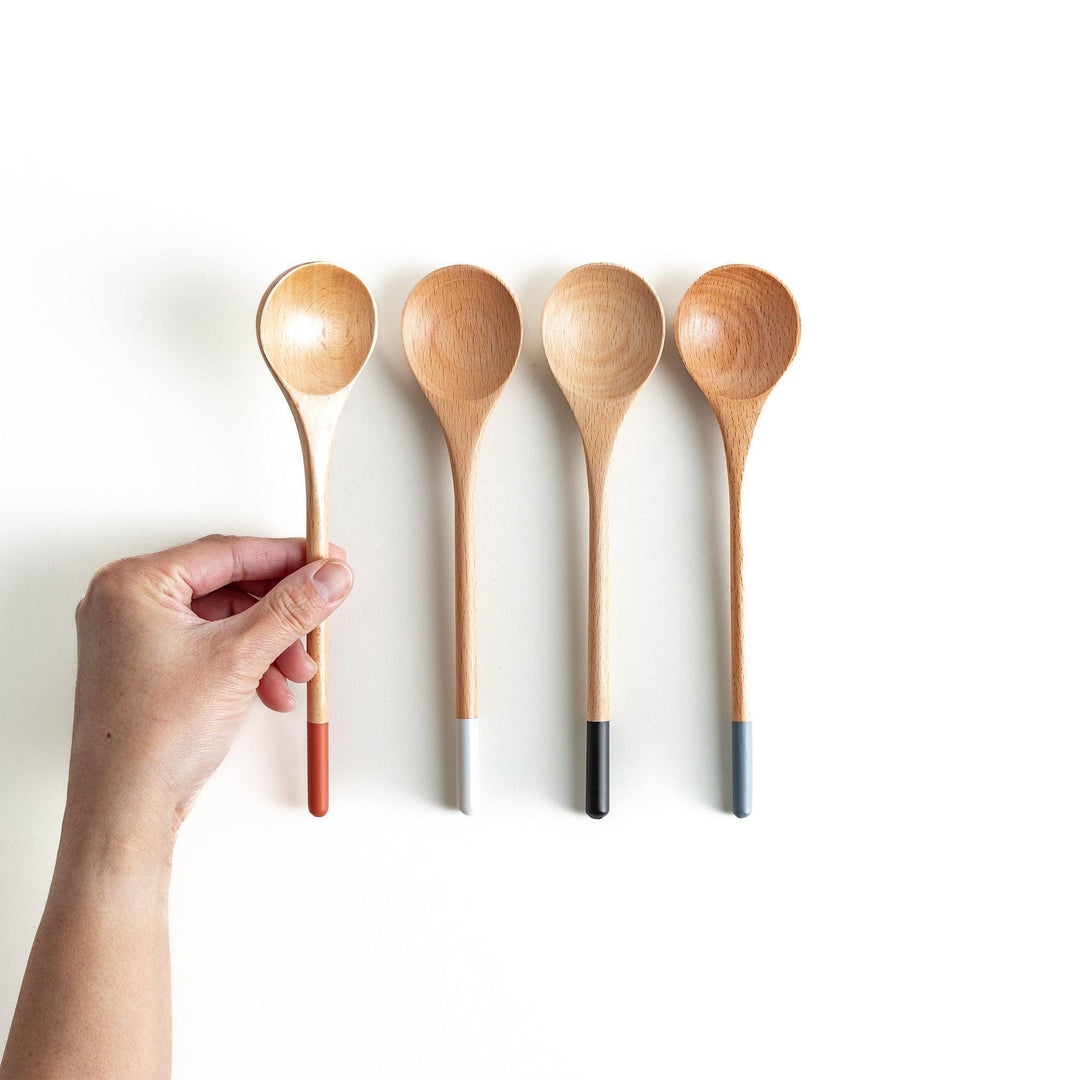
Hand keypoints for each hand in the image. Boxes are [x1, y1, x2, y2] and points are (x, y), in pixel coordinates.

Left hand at [66, 534, 353, 849]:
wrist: (125, 808)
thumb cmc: (150, 737)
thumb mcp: (238, 659)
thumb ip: (291, 609)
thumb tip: (328, 576)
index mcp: (133, 584)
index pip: (227, 552)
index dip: (285, 556)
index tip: (325, 560)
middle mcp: (127, 604)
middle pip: (228, 584)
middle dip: (279, 609)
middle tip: (318, 613)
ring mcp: (136, 637)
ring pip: (225, 619)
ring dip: (269, 641)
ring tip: (296, 669)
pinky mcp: (150, 667)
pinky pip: (212, 645)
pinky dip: (248, 661)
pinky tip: (271, 688)